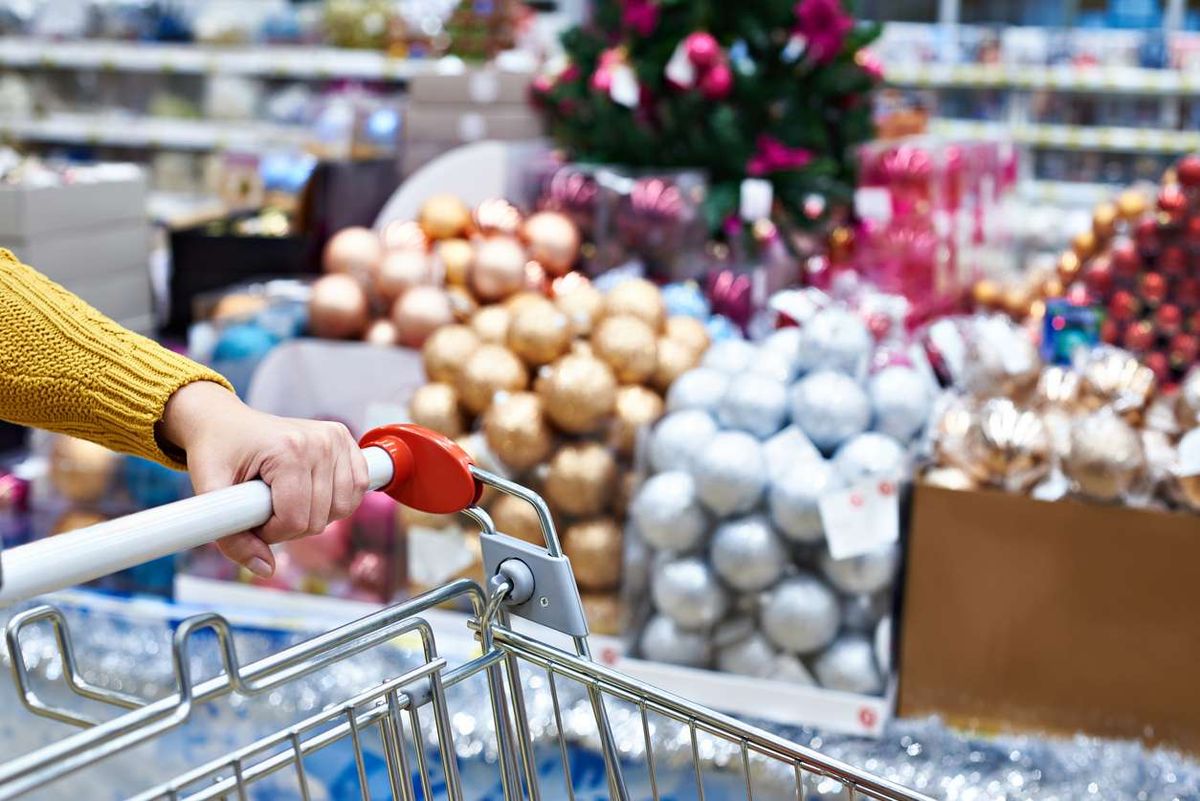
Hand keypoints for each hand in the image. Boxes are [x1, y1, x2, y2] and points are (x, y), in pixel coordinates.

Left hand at [160, 381, 368, 576]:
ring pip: (342, 508)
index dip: (270, 532)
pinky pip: (357, 488)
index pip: (296, 519)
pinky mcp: (345, 439)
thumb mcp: (210, 492)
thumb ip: (232, 538)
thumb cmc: (216, 452)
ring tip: (287, 500)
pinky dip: (337, 501)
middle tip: (264, 508)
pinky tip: (313, 493)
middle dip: (289, 526)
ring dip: (314, 515)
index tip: (251, 518)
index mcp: (288, 450)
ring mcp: (336, 439)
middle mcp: (320, 442)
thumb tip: (266, 569)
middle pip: (319, 518)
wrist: (224, 420)